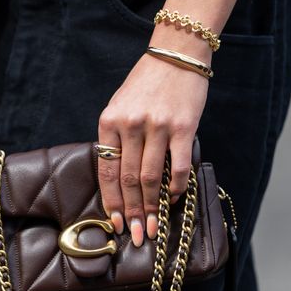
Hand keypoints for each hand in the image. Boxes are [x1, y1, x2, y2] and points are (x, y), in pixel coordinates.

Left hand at [97, 50, 208, 247]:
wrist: (176, 54)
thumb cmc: (147, 83)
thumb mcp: (120, 106)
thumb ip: (117, 139)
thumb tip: (120, 180)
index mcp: (110, 121)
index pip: (107, 171)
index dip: (111, 201)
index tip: (114, 223)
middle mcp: (131, 125)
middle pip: (129, 180)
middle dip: (131, 212)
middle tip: (135, 235)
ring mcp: (158, 127)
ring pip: (151, 178)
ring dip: (151, 207)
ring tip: (152, 227)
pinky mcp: (183, 128)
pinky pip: (178, 166)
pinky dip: (175, 187)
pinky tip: (172, 199)